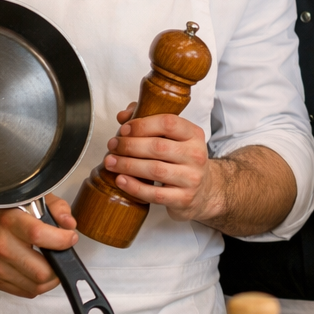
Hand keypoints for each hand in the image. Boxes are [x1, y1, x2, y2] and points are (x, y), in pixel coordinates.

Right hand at [0, 195, 77, 298]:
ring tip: (52, 263)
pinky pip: (24, 291)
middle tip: (62, 254)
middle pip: (41, 271)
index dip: (62, 240)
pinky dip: (37, 284)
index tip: (70, 237)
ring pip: (35, 286)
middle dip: (60, 265)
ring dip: (51, 278)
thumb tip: (69, 225)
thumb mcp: (29, 198)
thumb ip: (55, 208)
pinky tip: (37, 270)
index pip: (39, 235)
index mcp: (8, 221)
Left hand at [105, 103, 219, 222]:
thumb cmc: (182, 160)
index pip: (169, 123)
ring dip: (127, 165)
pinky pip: (155, 194)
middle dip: (129, 145)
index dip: (142, 125)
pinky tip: (121, 180)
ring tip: (110, 162)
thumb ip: (149, 122)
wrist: (203, 190)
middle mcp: (196, 155)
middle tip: (112, 145)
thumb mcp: (174, 138)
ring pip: (155, 170)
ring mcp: (191, 178)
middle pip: (158, 147)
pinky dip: (134, 187)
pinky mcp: (184, 198)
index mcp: (194, 135)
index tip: (124, 129)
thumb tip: (123, 115)